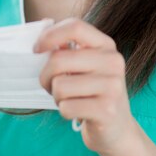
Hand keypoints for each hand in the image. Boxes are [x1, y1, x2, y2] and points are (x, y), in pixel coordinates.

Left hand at [34, 17, 137, 155]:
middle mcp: (113, 62)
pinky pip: (66, 107)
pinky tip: (77, 112)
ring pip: (59, 86)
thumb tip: (42, 26)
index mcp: (106, 45)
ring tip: (69, 99)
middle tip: (49, 85)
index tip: (37, 49)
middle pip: (59, 60)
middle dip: (45, 76)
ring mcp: (112, 86)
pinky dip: (64, 111)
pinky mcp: (107, 110)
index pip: (75, 26)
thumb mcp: (85, 65)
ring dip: (56, 96)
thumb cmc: (93, 93)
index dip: (50, 36)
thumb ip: (67, 47)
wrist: (118, 129)